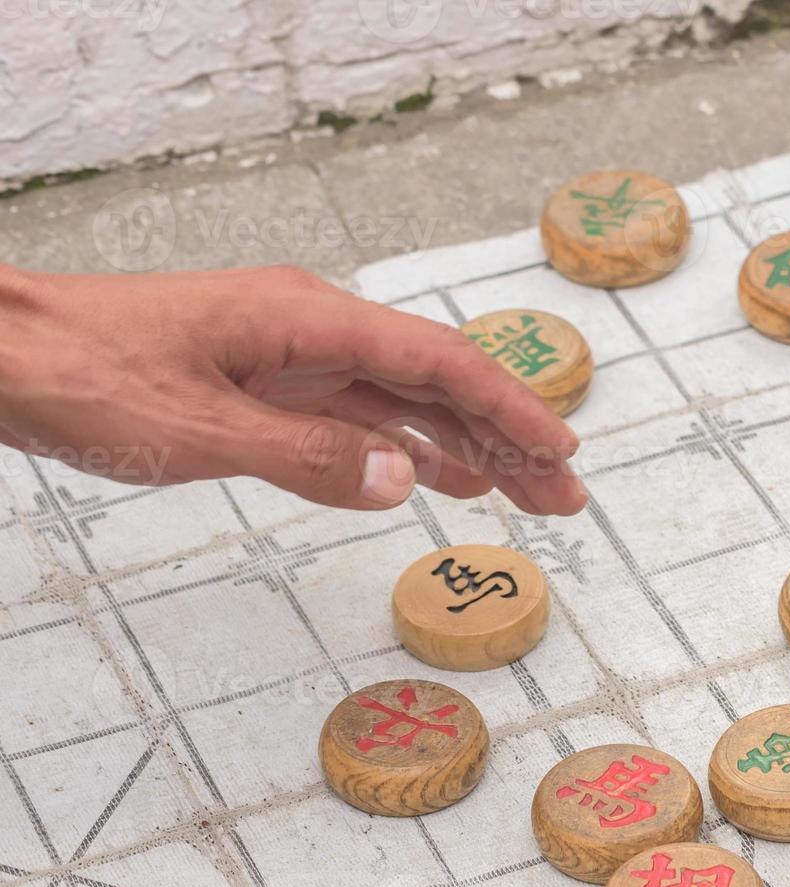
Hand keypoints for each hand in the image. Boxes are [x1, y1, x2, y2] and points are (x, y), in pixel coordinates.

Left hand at [0, 264, 586, 514]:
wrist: (7, 353)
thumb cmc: (85, 374)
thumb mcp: (197, 431)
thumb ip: (308, 457)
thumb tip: (406, 483)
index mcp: (309, 321)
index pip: (440, 364)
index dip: (511, 408)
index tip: (561, 449)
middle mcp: (315, 329)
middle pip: (440, 382)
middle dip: (510, 437)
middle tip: (565, 494)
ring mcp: (296, 356)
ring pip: (408, 401)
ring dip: (472, 447)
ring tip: (528, 494)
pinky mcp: (273, 384)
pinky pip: (363, 415)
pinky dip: (411, 447)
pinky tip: (442, 477)